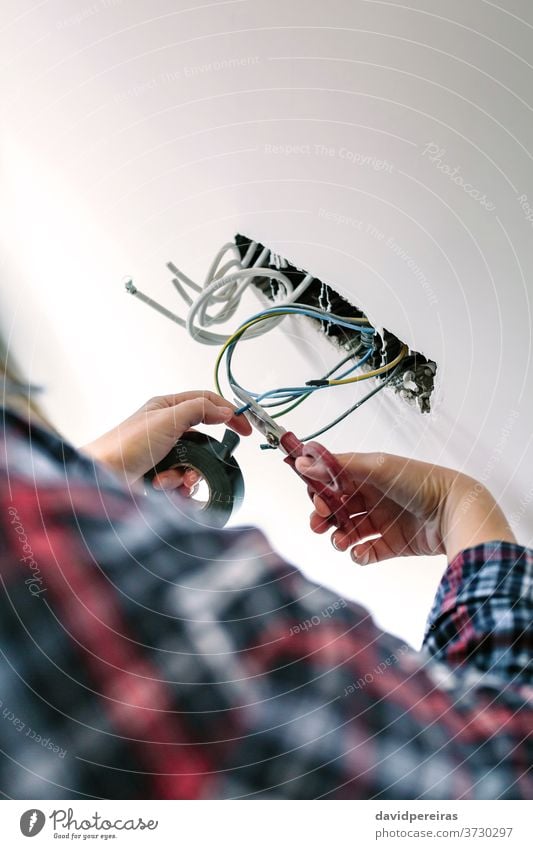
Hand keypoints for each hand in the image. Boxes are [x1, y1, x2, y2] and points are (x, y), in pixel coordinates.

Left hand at [82, 391, 251, 486]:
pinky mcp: (159, 476)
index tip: (244, 430)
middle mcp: (166, 429)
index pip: (207, 403)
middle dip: (205, 457)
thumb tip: (225, 410)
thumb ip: (200, 409)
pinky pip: (183, 483)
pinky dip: (177, 488)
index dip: (228, 414)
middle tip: (201, 466)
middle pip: (204, 440)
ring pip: (195, 464)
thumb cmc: (125, 445)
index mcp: (167, 408)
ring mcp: (163, 454)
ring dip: (187, 475)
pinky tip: (163, 488)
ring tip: (173, 480)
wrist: (102, 478)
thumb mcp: (168, 418)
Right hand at [295, 452, 515, 563]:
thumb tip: (302, 461)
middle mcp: (373, 497)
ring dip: (337, 537)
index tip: (313, 497)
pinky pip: (366, 552)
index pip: (332, 481)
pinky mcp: (391, 545)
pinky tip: (360, 552)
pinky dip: (358, 555)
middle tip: (319, 522)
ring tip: (341, 541)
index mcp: (368, 475)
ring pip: (347, 531)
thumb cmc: (419, 482)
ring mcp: (382, 522)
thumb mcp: (376, 467)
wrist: (454, 512)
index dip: (319, 489)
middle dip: (322, 516)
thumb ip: (338, 467)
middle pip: (336, 508)